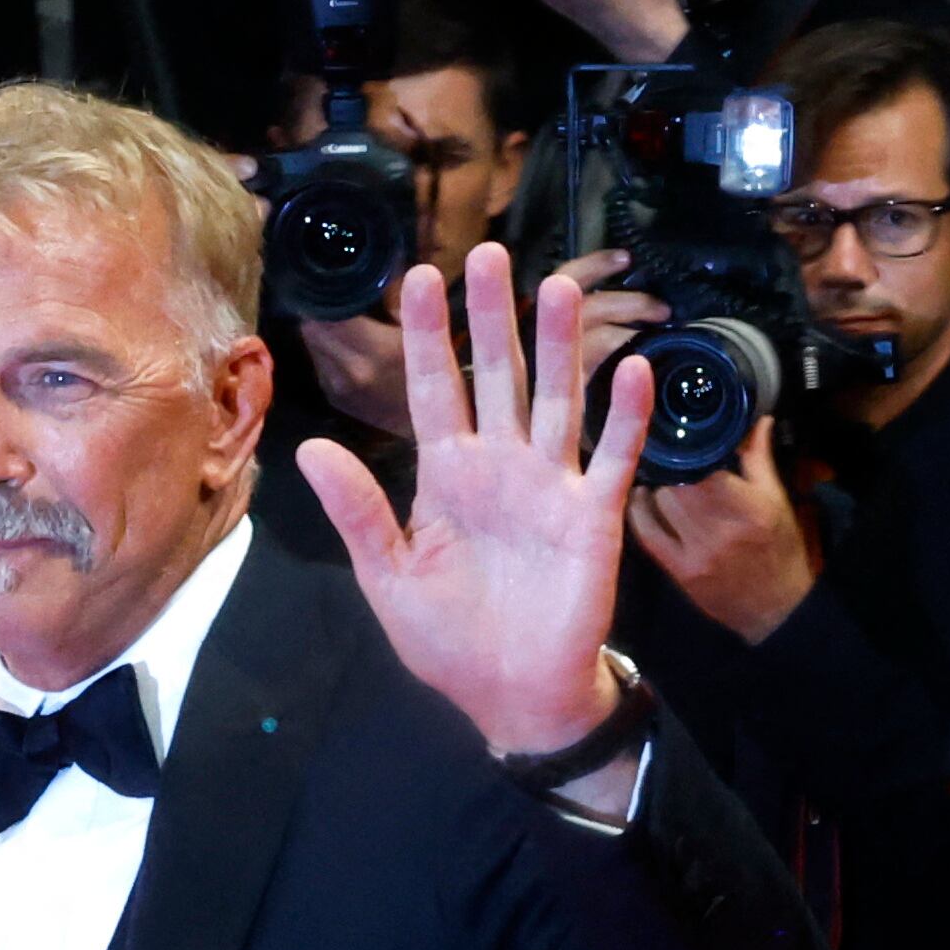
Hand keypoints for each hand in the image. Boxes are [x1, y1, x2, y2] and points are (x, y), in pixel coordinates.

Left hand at [299, 243, 649, 755]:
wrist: (511, 697)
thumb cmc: (448, 640)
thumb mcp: (390, 576)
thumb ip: (360, 511)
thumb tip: (314, 447)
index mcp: (445, 475)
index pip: (430, 389)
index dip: (424, 336)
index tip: (417, 276)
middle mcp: (499, 466)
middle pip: (493, 376)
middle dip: (490, 317)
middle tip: (486, 252)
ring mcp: (549, 487)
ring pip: (553, 401)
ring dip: (559, 347)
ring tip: (560, 287)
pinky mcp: (592, 518)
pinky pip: (613, 458)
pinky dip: (626, 417)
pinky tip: (634, 370)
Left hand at [626, 417, 815, 643]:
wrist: (777, 612)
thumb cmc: (782, 551)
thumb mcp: (780, 502)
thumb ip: (761, 459)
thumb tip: (756, 419)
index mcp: (751, 507)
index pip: (708, 463)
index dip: (692, 442)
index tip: (684, 428)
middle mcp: (721, 530)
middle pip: (677, 480)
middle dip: (670, 459)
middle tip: (667, 445)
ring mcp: (696, 553)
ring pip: (659, 502)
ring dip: (653, 480)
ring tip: (655, 467)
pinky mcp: (678, 571)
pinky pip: (645, 532)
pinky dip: (638, 508)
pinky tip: (640, 495)